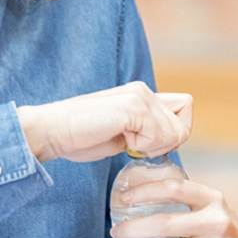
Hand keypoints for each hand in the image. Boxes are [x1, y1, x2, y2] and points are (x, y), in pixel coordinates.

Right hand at [16, 81, 192, 161]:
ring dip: (151, 147)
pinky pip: (158, 137)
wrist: (53, 131)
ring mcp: (139, 97)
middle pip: (184, 124)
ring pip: (174, 133)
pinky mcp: (132, 109)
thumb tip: (169, 142)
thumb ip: (144, 130)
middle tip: (135, 146)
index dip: (174, 132)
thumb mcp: (122, 133)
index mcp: (140, 93)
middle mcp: (143, 90)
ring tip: (122, 141)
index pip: (185, 107)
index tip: (148, 144)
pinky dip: (141, 147)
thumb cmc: (81, 136)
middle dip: (165, 144)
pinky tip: (119, 140)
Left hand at [110, 178, 237, 237]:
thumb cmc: (219, 224)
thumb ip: (183, 196)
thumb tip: (134, 185)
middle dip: (132, 229)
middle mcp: (218, 223)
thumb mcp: (209, 204)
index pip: (174, 188)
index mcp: (213, 199)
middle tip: (114, 232)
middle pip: (164, 224)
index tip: (124, 197)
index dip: (144, 191)